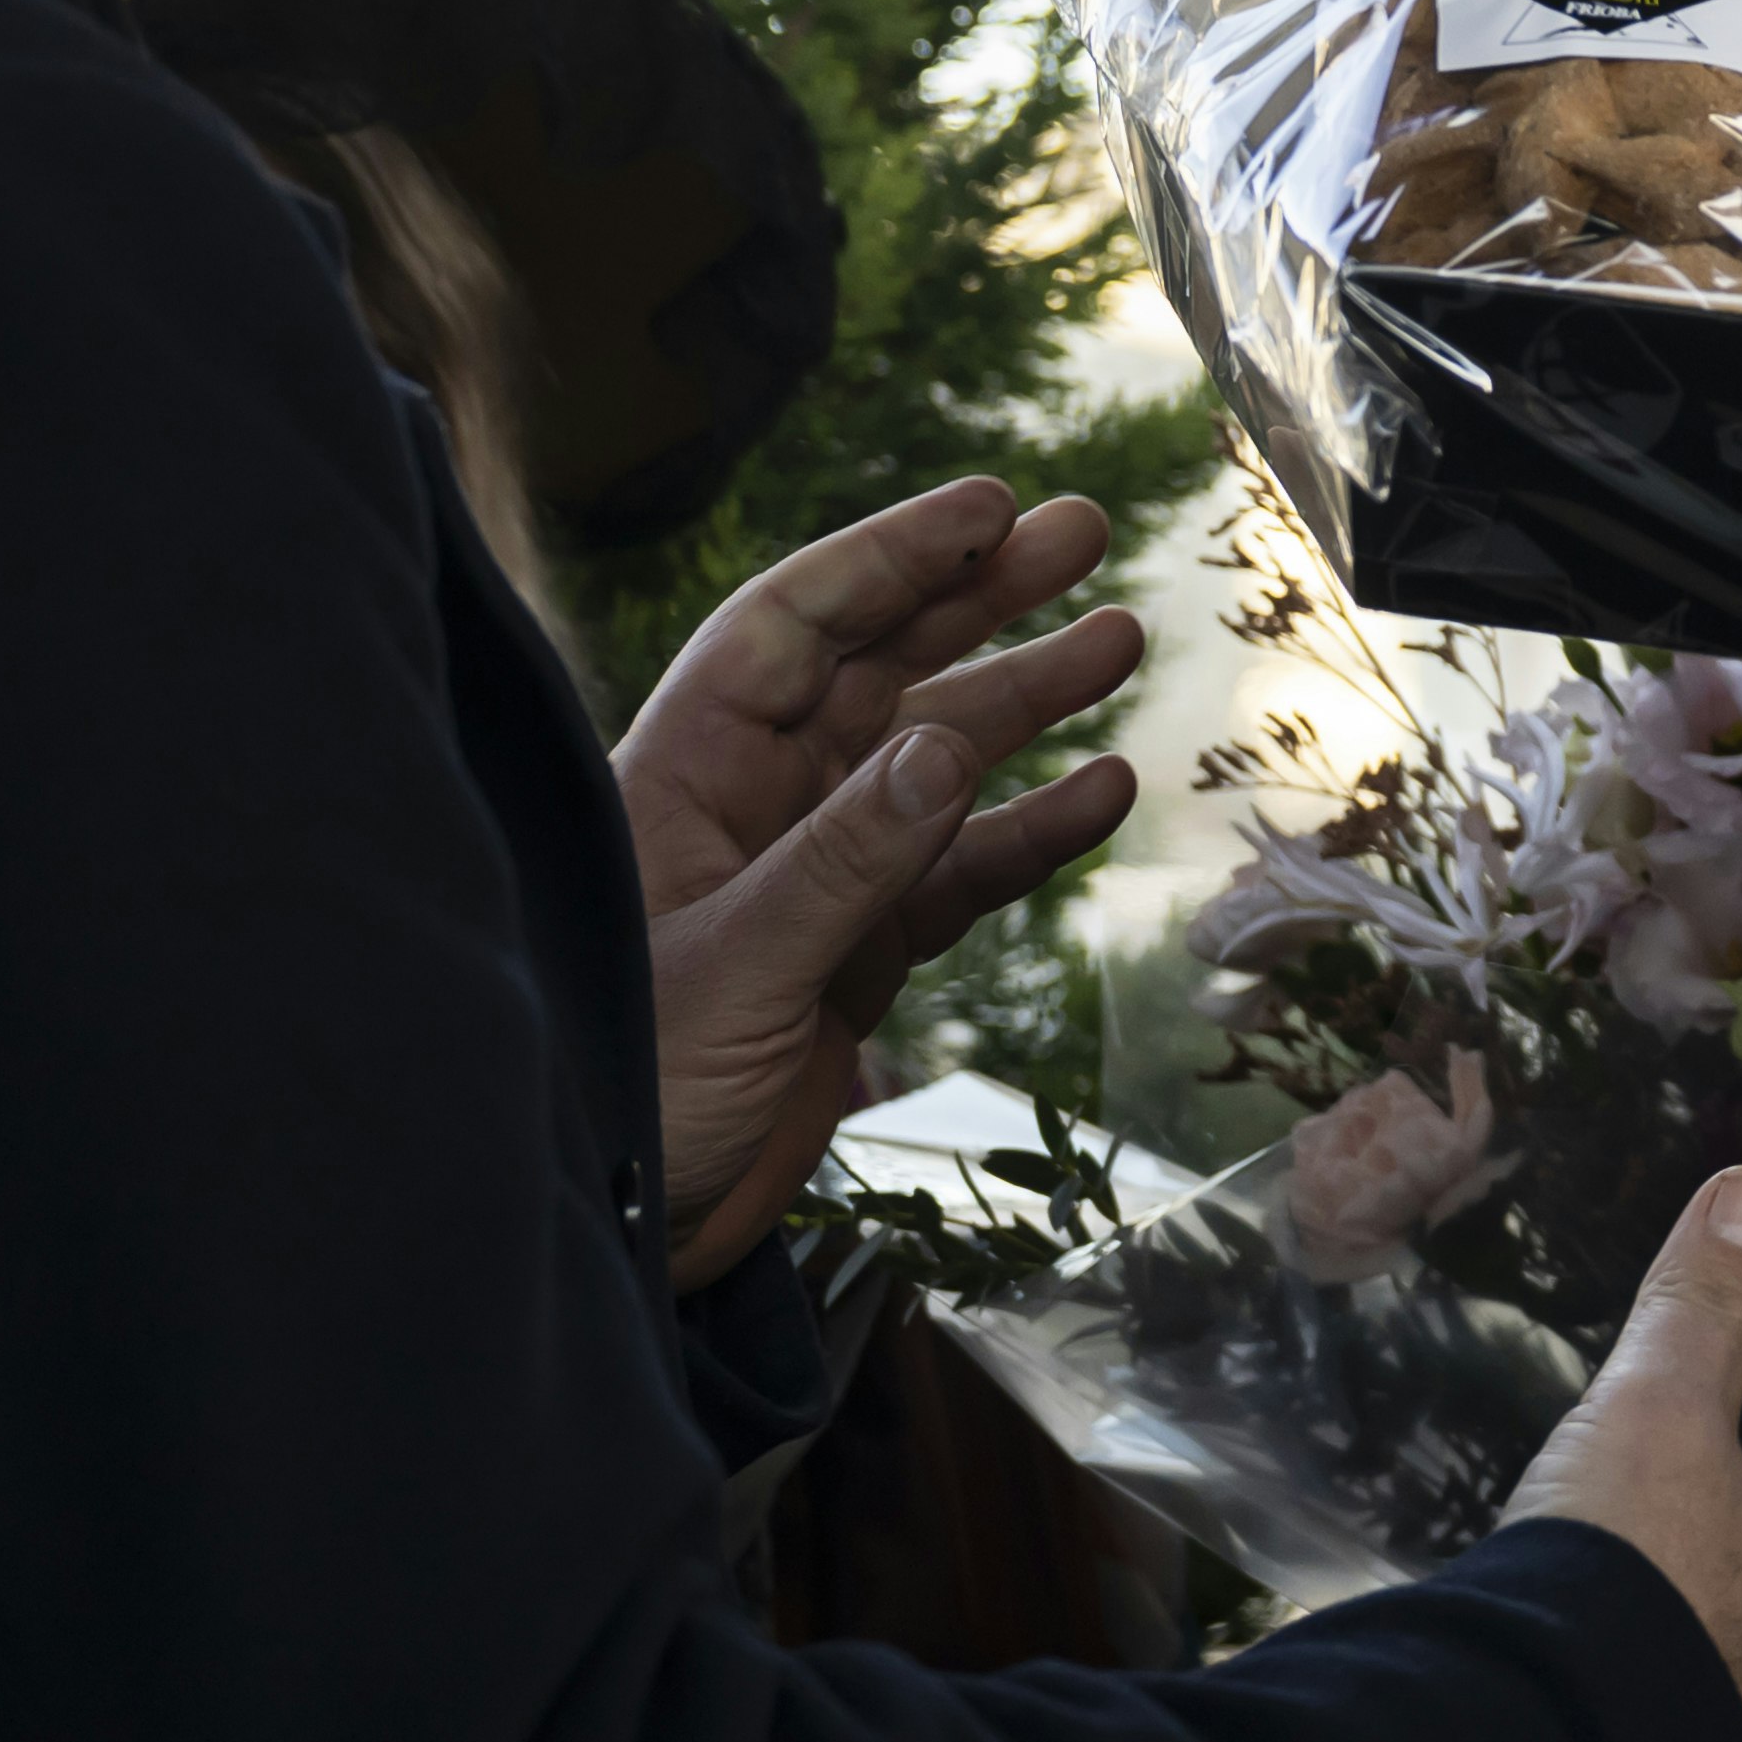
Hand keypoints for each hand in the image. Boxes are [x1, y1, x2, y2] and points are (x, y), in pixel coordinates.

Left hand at [619, 479, 1149, 1285]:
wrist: (622, 1235)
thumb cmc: (629, 1087)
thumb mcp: (734, 968)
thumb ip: (842, 862)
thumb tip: (944, 746)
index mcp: (686, 776)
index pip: (793, 629)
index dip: (887, 557)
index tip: (988, 506)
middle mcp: (753, 807)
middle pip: (879, 669)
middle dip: (979, 598)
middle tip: (1085, 534)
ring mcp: (813, 879)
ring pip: (935, 762)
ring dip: (1024, 700)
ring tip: (1118, 641)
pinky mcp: (856, 957)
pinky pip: (958, 873)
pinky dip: (1030, 833)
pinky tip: (1102, 792)